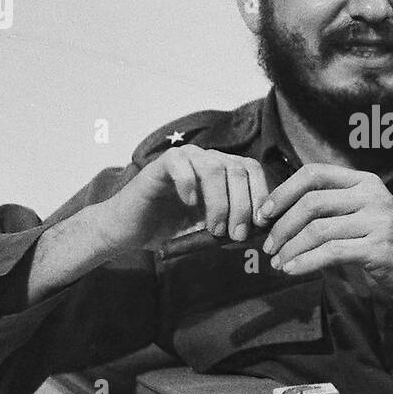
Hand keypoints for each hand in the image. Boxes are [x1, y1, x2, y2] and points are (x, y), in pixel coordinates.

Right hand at [95, 145, 269, 252]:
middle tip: (237, 234)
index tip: (260, 224)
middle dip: (242, 205)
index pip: (252, 170)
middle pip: (237, 169)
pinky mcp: (162, 163)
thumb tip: (260, 230)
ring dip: (220, 202)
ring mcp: (186, 158)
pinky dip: (190, 185)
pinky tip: (189, 204)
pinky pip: (182, 164)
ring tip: (214, 229)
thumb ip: (233, 225)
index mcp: (223, 171)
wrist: (131, 230)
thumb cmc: (171, 230)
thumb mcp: (210, 230)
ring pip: (215, 168)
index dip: (261, 194)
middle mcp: (208, 159)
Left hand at [255, 163, 392, 310]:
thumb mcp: (362, 214)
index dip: (283, 191)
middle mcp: (372, 195)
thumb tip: (278, 216)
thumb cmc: (387, 243)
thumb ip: (330, 209)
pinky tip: (292, 271)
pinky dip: (305, 263)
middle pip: (311, 202)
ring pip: (317, 229)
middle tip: (268, 246)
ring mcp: (377, 220)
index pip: (314, 173)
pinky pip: (330, 253)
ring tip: (278, 262)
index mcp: (364, 181)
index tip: (265, 213)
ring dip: (290, 248)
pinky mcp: (378, 248)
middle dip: (282, 226)